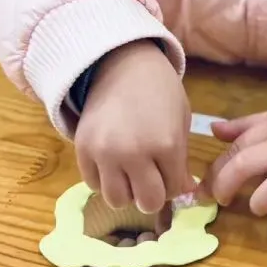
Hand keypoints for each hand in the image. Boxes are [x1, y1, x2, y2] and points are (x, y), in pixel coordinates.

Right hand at [74, 41, 193, 213]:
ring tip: (131, 172)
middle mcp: (134, 153)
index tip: (170, 171)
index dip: (174, 183)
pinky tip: (113, 162)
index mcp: (166, 144)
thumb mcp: (180, 122)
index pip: (173, 189)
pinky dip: (105, 180)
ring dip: (127, 191)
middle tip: (152, 177)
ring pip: (117, 200)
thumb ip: (181, 160)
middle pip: (146, 202)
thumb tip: (184, 191)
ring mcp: (105, 154)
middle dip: (152, 193)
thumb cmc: (160, 91)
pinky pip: (93, 184)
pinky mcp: (82, 150)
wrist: (123, 64)